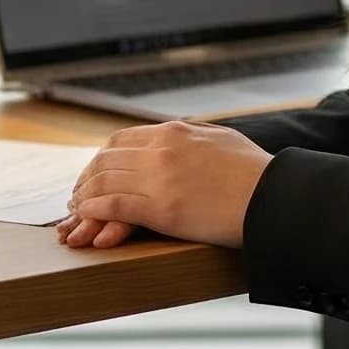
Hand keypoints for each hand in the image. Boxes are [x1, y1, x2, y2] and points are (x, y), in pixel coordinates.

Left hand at [55, 120, 273, 249]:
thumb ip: (195, 135)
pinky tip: (85, 217)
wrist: (273, 197)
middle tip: (77, 194)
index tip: (95, 172)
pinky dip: (93, 210)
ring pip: (104, 181)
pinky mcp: (160, 207)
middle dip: (87, 177)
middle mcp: (161, 149)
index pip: (122, 139)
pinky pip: (112, 204)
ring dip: (84, 195)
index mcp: (175, 131)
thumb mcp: (222, 138)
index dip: (102, 158)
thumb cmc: (255, 172)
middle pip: (106, 159)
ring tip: (75, 210)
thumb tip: (183, 132)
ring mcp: (159, 177)